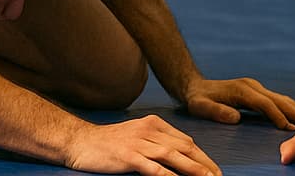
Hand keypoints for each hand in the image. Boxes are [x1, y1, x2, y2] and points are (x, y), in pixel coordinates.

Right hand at [65, 115, 219, 175]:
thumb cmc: (109, 143)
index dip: (203, 157)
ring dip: (193, 170)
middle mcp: (148, 130)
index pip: (186, 141)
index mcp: (153, 124)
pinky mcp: (128, 156)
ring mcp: (138, 142)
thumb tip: (180, 158)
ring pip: (172, 156)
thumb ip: (157, 143)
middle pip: (184, 147)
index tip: (214, 170)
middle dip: (204, 164)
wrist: (79, 141)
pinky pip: (153, 168)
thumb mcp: (136, 136)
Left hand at [181, 76, 294, 130]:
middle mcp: (252, 86)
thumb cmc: (198, 99)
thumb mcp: (201, 106)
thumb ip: (216, 111)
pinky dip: (291, 106)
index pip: (265, 103)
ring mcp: (255, 87)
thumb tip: (235, 117)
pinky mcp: (256, 91)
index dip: (277, 116)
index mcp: (242, 90)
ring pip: (281, 98)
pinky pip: (277, 99)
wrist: (195, 87)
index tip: (289, 129)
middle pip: (278, 99)